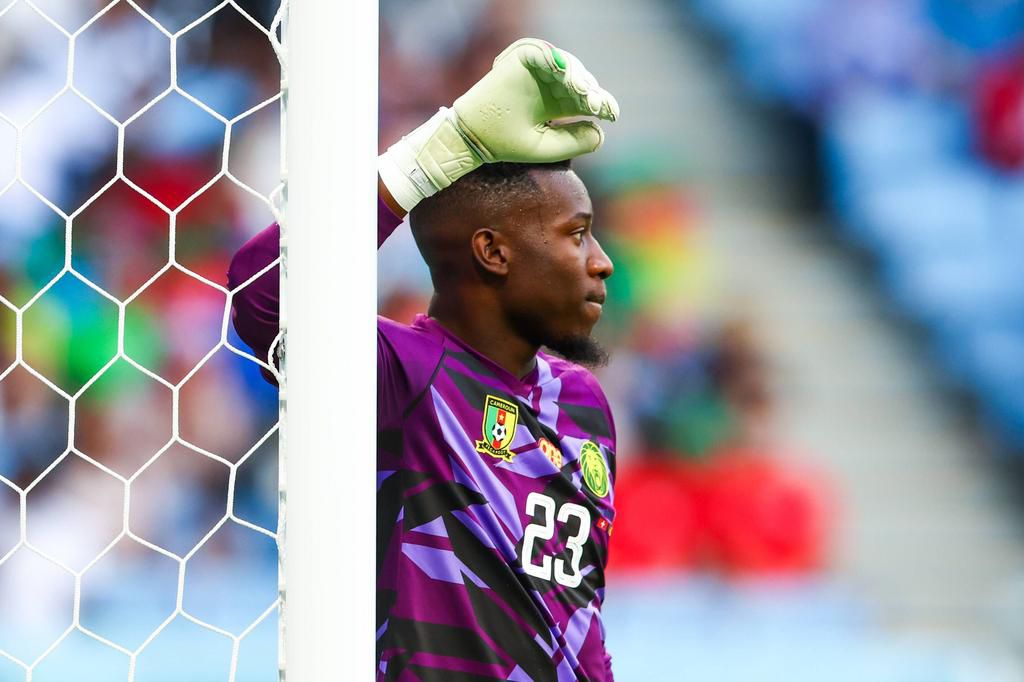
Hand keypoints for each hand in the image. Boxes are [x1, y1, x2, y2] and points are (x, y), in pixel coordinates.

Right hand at [454, 38, 618, 162]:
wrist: (474, 138)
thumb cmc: (506, 144)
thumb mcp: (545, 147)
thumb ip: (573, 141)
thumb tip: (601, 131)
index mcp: (557, 104)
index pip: (585, 100)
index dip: (600, 104)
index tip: (611, 113)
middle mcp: (550, 85)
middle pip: (579, 81)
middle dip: (589, 90)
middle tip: (596, 103)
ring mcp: (536, 71)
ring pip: (565, 65)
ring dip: (576, 75)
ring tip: (583, 90)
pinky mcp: (520, 59)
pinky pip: (541, 52)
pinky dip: (553, 59)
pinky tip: (564, 73)